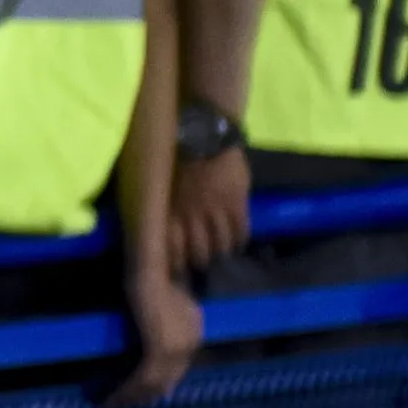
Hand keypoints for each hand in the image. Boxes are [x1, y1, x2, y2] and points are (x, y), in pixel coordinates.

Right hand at [109, 274, 201, 405]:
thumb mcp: (162, 299)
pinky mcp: (160, 349)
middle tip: (120, 403)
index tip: (137, 392)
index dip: (157, 381)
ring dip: (132, 397)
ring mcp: (178, 349)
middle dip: (144, 394)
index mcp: (193, 330)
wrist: (151, 268)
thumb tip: (148, 338)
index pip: (175, 365)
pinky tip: (108, 398)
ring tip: (110, 403)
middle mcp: (190, 343)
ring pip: (155, 384)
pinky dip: (126, 391)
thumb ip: (162, 317)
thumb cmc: (152, 275)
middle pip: (167, 379)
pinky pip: (143, 379)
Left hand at [168, 148, 249, 271]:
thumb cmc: (180, 157)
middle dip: (199, 263)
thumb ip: (171, 207)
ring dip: (221, 254)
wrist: (206, 136)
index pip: (172, 247)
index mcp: (171, 210)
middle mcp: (192, 216)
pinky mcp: (237, 204)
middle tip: (201, 267)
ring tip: (221, 258)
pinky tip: (239, 245)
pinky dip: (240, 241)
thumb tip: (168, 228)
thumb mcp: (167, 185)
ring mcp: (216, 211)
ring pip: (220, 245)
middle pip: (198, 251)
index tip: (176, 272)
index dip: (175, 263)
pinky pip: (241, 231)